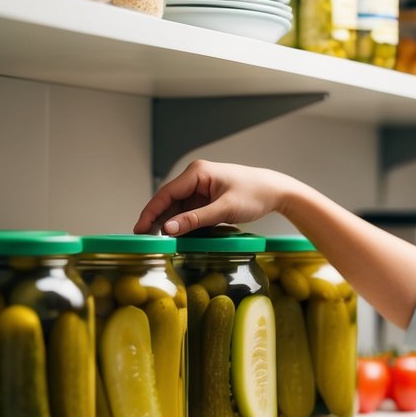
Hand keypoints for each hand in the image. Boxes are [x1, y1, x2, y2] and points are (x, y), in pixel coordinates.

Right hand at [134, 160, 296, 235]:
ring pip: (178, 209)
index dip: (150, 212)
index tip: (139, 230)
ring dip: (170, 225)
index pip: (165, 193)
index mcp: (197, 173)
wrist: (276, 191)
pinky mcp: (207, 199)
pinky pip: (190, 212)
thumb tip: (168, 229)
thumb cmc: (255, 194)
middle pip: (169, 202)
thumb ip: (196, 219)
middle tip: (145, 241)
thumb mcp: (224, 209)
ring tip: (158, 243)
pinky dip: (184, 225)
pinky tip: (177, 238)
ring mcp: (201, 189)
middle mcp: (195, 178)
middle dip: (157, 221)